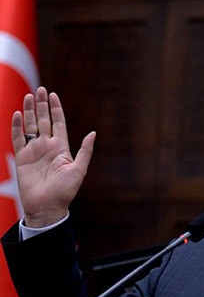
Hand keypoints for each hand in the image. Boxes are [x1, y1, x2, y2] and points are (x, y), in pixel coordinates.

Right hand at [11, 86, 95, 227]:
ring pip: (30, 126)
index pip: (58, 123)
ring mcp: (33, 151)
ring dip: (28, 111)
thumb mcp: (79, 169)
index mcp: (61, 148)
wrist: (47, 206)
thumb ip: (85, 151)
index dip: (55, 109)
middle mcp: (47, 146)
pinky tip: (17, 114)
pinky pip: (18, 138)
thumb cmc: (65, 191)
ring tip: (28, 96)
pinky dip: (17, 126)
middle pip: (43, 120)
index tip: (53, 95)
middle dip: (41, 105)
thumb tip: (93, 133)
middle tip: (40, 90)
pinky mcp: (21, 157)